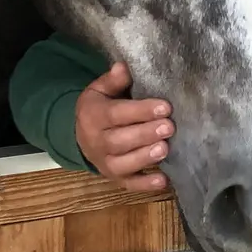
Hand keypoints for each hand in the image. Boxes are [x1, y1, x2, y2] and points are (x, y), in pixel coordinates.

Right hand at [74, 61, 174, 191]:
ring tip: (165, 148)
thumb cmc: (99, 108)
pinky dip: (145, 185)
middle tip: (169, 127)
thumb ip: (113, 80)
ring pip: (123, 164)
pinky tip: (163, 181)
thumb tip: (123, 66)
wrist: (81, 136)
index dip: (141, 111)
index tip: (165, 107)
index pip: (117, 114)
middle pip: (119, 141)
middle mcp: (97, 142)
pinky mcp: (115, 178)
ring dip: (145, 158)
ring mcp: (105, 163)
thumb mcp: (100, 90)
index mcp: (94, 116)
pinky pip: (129, 184)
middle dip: (145, 134)